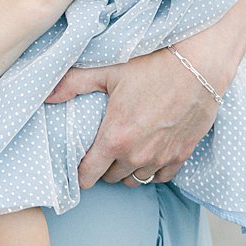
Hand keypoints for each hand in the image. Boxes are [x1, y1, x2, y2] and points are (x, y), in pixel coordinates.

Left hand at [46, 46, 219, 188]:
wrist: (200, 65)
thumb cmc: (154, 64)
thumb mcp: (110, 70)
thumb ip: (74, 84)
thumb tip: (46, 95)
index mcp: (114, 138)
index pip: (88, 176)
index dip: (81, 172)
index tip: (82, 163)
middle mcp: (136, 155)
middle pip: (111, 178)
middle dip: (105, 167)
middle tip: (106, 148)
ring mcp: (161, 157)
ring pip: (136, 180)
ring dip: (129, 170)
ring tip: (128, 151)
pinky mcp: (182, 154)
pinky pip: (161, 177)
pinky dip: (154, 169)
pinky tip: (151, 153)